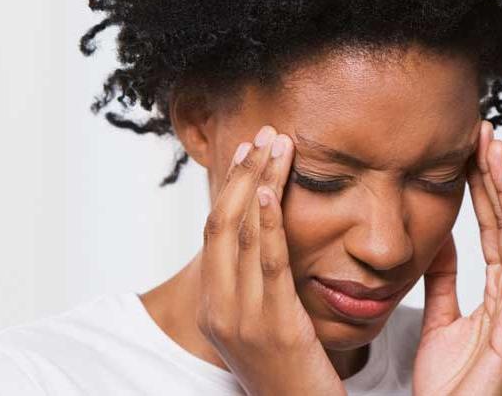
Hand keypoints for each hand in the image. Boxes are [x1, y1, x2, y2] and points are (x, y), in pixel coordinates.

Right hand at [196, 125, 345, 395]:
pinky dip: (268, 225)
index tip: (247, 152)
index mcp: (214, 305)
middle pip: (224, 223)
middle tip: (265, 134)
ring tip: (278, 145)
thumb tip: (269, 237)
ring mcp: (243, 318)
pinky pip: (267, 265)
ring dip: (261, 184)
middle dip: (245, 174)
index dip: (231, 188)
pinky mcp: (274, 326)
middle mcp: (219, 308)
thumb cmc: (288, 368)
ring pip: (244, 236)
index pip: (215, 231)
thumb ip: (258, 281)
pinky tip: (274, 193)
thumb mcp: (262, 321)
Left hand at [412, 120, 501, 395]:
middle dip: (497, 177)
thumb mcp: (440, 317)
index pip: (492, 227)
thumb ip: (444, 280)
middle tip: (484, 134)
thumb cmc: (448, 380)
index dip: (483, 188)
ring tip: (495, 152)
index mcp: (496, 290)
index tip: (469, 150)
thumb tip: (439, 242)